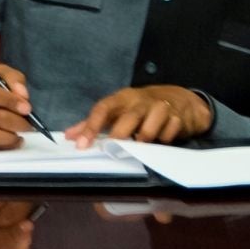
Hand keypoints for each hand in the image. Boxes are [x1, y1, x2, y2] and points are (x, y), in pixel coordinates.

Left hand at [66, 85, 212, 145]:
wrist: (180, 99)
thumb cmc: (141, 107)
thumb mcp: (118, 110)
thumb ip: (93, 123)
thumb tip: (70, 136)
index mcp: (122, 98)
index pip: (103, 108)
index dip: (90, 126)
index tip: (81, 144)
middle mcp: (140, 101)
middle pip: (128, 118)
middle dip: (119, 136)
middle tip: (111, 150)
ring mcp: (160, 108)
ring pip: (149, 126)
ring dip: (143, 139)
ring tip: (139, 147)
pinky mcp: (177, 118)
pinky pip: (169, 133)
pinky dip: (164, 140)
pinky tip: (161, 140)